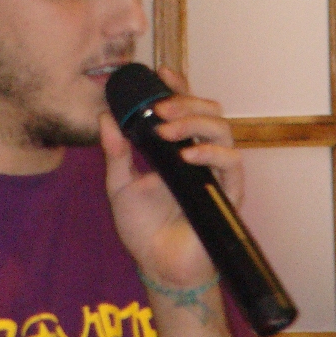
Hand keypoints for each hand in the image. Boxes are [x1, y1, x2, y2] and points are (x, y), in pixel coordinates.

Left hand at [99, 65, 244, 289]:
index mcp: (177, 147)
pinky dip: (211, 152)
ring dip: (195, 122)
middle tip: (160, 107)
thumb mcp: (119, 185)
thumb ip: (115, 152)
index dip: (179, 86)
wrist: (156, 265)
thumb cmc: (141, 226)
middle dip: (186, 101)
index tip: (161, 71)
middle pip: (209, 110)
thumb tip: (104, 117)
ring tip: (166, 130)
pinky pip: (231, 162)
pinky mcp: (228, 192)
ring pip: (223, 129)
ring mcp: (216, 172)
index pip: (185, 107)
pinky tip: (186, 155)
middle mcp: (200, 154)